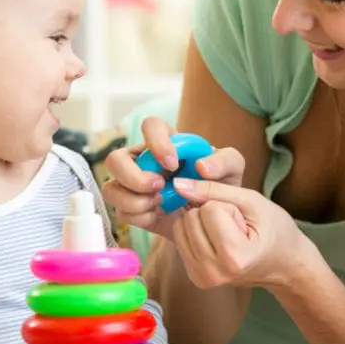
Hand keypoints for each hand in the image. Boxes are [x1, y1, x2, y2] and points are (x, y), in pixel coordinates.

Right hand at [102, 116, 244, 238]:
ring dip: (134, 200)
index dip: (156, 142)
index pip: (150, 126)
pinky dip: (140, 216)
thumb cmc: (220, 185)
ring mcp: (132, 186)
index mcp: (166, 142)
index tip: (173, 163)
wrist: (214, 218)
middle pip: (114, 159)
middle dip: (133, 176)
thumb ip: (226, 160)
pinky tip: (159, 215)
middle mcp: (142, 160)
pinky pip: (121, 212)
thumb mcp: (233, 169)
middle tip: (159, 187)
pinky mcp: (132, 209)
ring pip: (111, 189)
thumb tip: (201, 166)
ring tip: (159, 203)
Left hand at [170, 178, 317, 290]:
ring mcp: (202, 278)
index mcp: (234, 258)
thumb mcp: (252, 201)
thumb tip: (178, 185)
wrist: (283, 263)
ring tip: (226, 234)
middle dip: (211, 213)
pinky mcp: (194, 277)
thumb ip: (214, 189)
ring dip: (201, 222)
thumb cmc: (274, 229)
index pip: (209, 209)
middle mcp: (214, 273)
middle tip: (234, 227)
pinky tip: (216, 240)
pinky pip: (180, 238)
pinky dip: (196, 232)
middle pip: (191, 218)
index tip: (243, 221)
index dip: (227, 206)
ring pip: (181, 226)